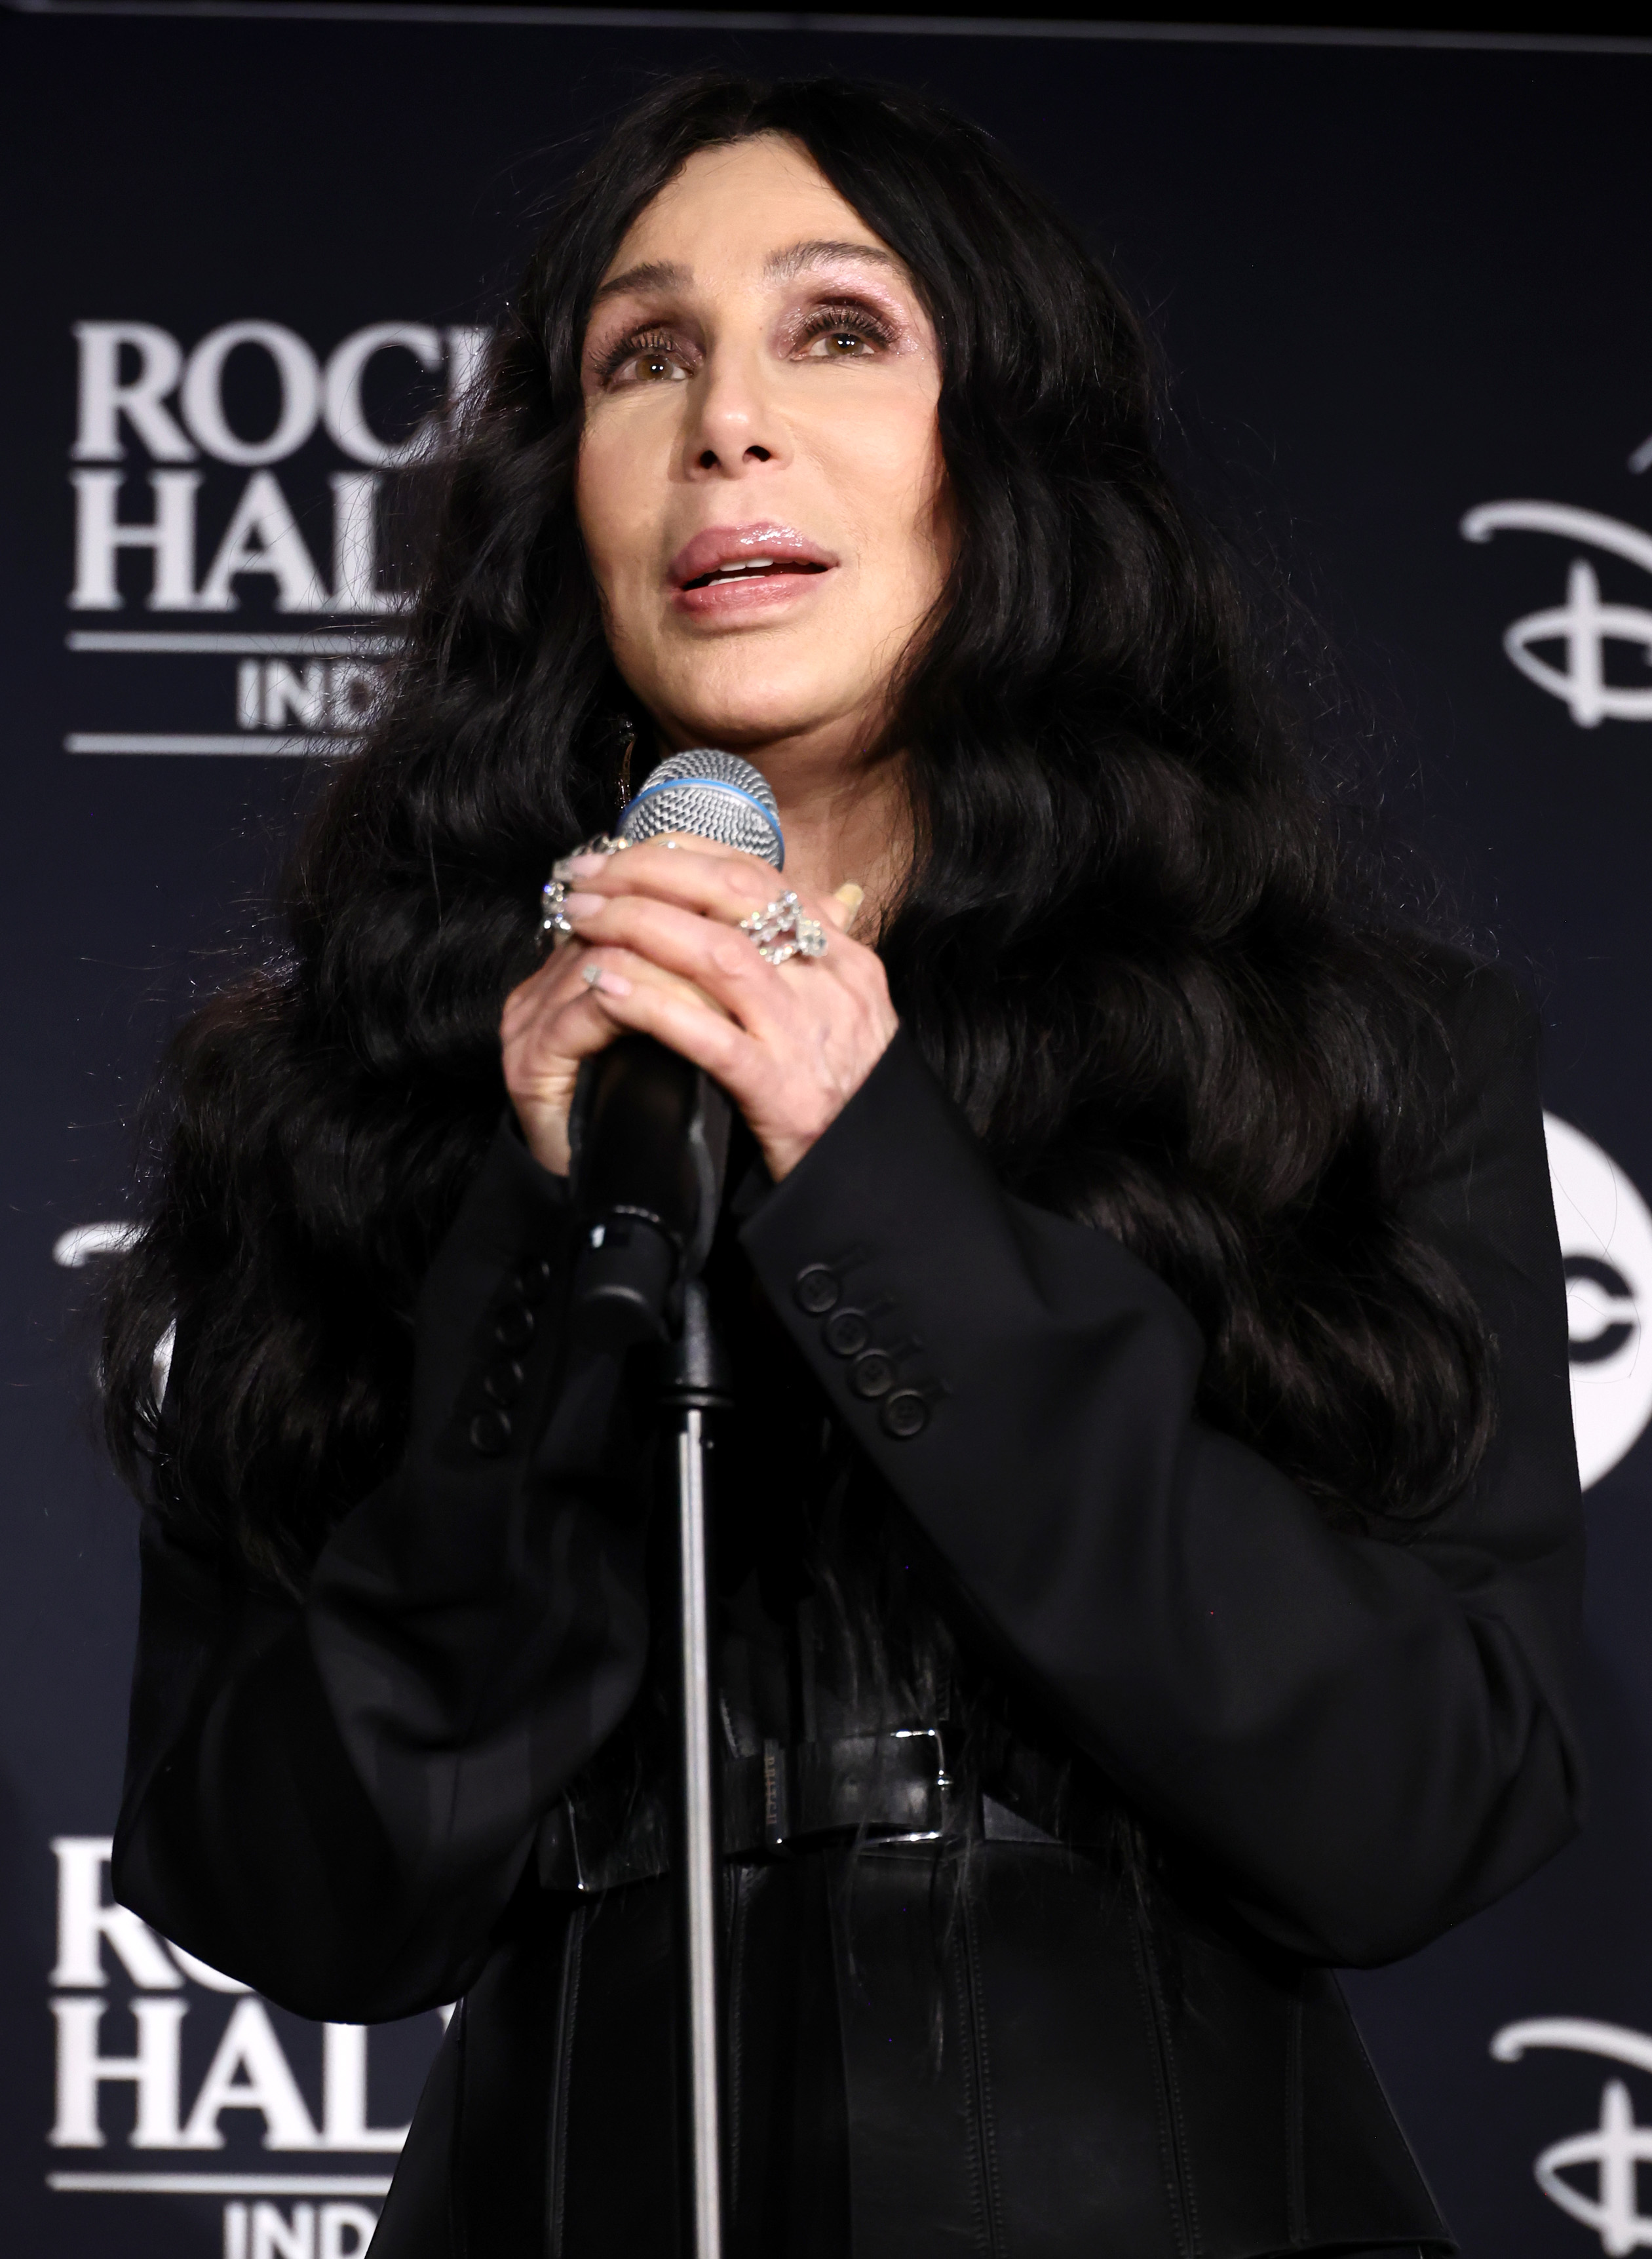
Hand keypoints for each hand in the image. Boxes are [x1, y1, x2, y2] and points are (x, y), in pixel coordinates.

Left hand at [499, 839, 896, 1180]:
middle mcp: (829, 981)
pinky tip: (605, 989)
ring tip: (580, 922)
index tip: (622, 852)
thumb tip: (830, 892)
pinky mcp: (782, 1091)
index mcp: (842, 955)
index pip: (757, 875)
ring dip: (637, 927)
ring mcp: (805, 1034)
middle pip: (730, 897)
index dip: (681, 854)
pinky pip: (708, 1035)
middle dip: (647, 877)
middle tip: (583, 880)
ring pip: (717, 953)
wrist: (874, 1178)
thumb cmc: (850, 1093)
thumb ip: (825, 951)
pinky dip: (651, 1004)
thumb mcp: (850, 1010)